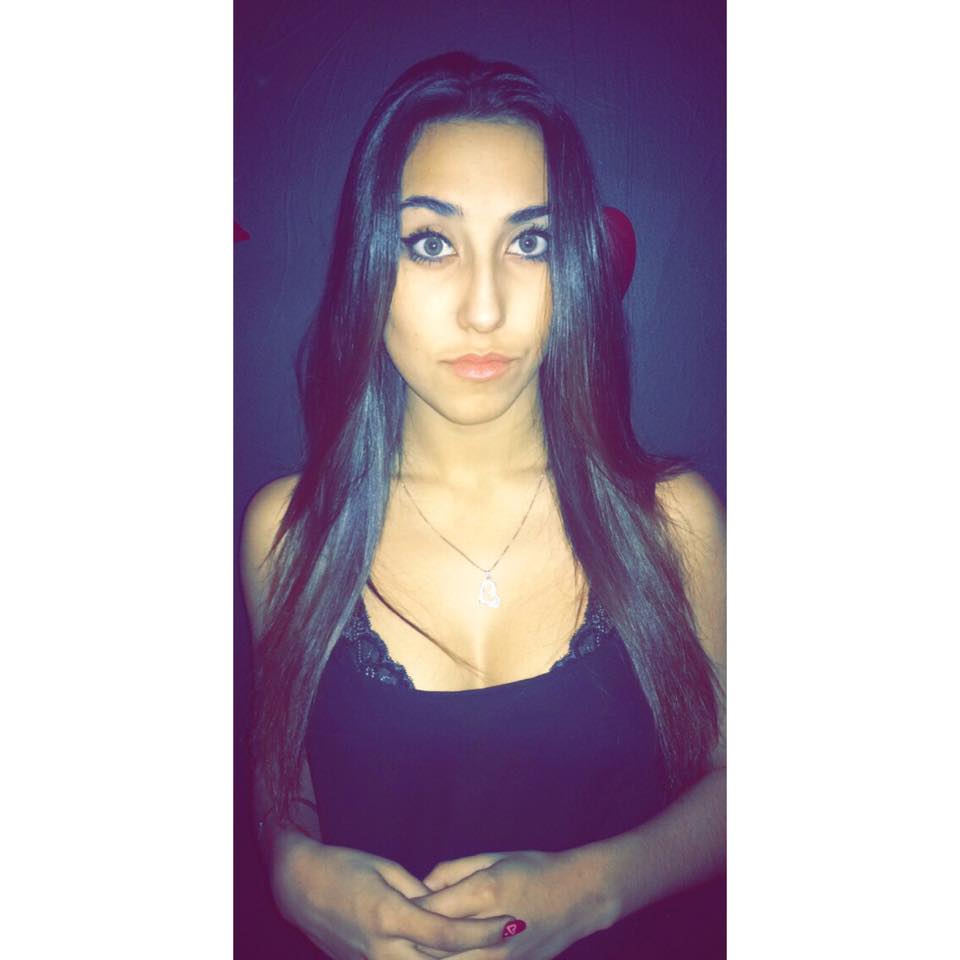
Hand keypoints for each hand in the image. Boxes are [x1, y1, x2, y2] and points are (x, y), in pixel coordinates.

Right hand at [271, 833, 517, 958]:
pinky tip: (457, 955)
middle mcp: (383, 949)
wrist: (299, 888)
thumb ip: (419, 893)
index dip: (483, 931)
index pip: (447, 934)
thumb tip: (447, 906)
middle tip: (515, 942)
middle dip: (480, 955)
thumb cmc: (343, 867)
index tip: (512, 923)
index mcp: (389, 916)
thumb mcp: (385, 870)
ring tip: (494, 950)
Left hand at [411, 850, 613, 959]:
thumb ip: (452, 872)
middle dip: (409, 941)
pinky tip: (439, 956)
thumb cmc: (535, 868)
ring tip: (409, 948)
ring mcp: (501, 956)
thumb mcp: (492, 858)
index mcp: (484, 892)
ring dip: (426, 958)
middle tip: (392, 932)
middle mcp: (490, 930)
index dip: (406, 910)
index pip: (430, 910)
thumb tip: (421, 887)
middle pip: (433, 947)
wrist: (580, 896)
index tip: (391, 906)